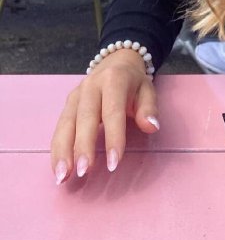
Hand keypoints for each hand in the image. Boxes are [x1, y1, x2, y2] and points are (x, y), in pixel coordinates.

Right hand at [50, 50, 159, 184]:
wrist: (116, 63)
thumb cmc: (133, 83)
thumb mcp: (147, 90)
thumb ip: (149, 108)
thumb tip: (151, 126)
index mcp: (114, 79)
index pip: (113, 111)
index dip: (113, 137)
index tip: (113, 163)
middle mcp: (90, 86)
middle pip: (85, 117)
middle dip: (83, 146)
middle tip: (85, 171)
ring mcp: (75, 95)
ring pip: (66, 124)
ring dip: (63, 151)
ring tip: (64, 176)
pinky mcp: (67, 105)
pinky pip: (59, 129)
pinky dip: (57, 150)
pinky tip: (59, 169)